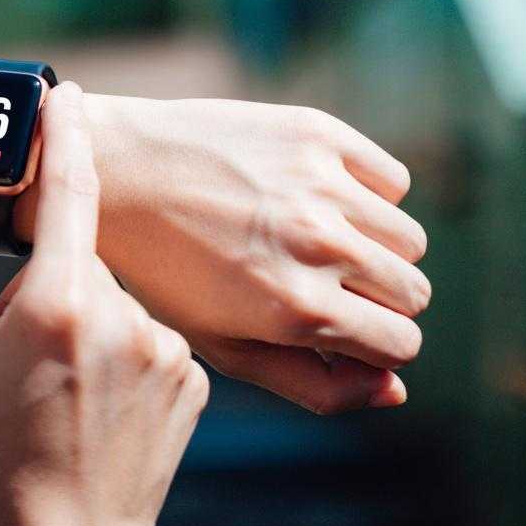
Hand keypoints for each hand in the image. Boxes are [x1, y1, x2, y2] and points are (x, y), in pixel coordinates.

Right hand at [0, 85, 205, 525]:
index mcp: (59, 300)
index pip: (70, 191)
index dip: (65, 135)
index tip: (64, 93)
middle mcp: (127, 315)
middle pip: (85, 264)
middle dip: (53, 291)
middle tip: (20, 359)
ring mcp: (171, 349)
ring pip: (122, 304)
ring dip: (90, 328)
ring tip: (59, 395)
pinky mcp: (198, 380)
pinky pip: (153, 341)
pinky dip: (125, 359)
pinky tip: (98, 408)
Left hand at [23, 96, 428, 413]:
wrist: (111, 171)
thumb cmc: (164, 272)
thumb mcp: (225, 346)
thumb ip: (315, 384)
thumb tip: (396, 392)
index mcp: (297, 309)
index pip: (402, 345)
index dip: (378, 346)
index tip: (346, 333)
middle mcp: (319, 245)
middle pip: (414, 292)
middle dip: (380, 302)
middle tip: (327, 288)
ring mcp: (321, 185)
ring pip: (409, 238)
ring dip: (376, 249)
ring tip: (317, 244)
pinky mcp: (317, 133)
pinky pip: (392, 180)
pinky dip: (368, 195)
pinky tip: (317, 199)